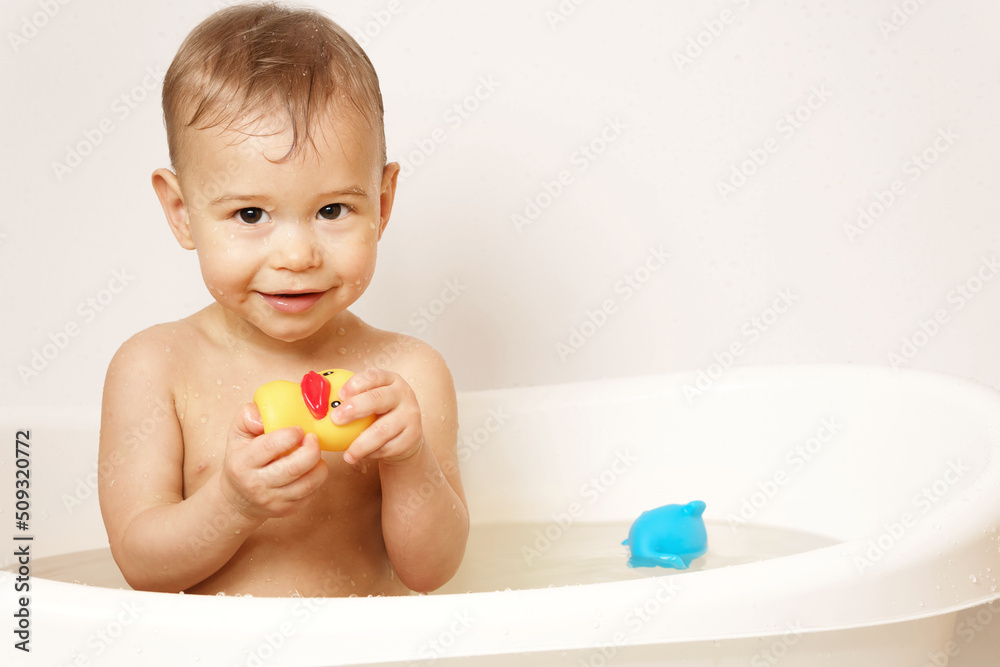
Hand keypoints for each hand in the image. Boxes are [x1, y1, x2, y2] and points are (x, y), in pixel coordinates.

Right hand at [220, 403, 328, 519]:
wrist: (238, 498)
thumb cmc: (241, 459)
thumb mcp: (237, 434)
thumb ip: (248, 416)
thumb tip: (263, 416)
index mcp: (242, 463)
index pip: (270, 447)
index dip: (290, 435)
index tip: (298, 429)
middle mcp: (256, 485)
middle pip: (294, 468)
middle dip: (311, 450)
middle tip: (313, 438)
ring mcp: (272, 501)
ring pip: (307, 483)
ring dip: (319, 464)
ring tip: (314, 452)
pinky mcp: (286, 510)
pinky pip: (311, 493)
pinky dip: (317, 478)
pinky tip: (311, 468)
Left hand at [331, 368, 423, 465]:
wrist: (405, 436)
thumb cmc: (377, 415)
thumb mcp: (369, 400)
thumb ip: (350, 397)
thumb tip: (312, 397)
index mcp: (390, 380)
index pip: (374, 376)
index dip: (355, 384)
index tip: (339, 395)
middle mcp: (403, 394)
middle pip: (378, 399)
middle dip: (355, 408)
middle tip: (335, 419)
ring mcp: (411, 416)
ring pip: (382, 430)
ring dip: (360, 444)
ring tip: (347, 455)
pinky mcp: (413, 437)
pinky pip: (388, 447)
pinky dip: (372, 454)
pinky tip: (361, 456)